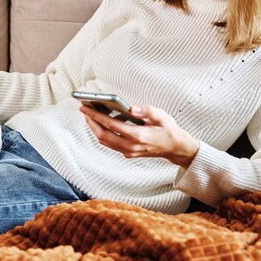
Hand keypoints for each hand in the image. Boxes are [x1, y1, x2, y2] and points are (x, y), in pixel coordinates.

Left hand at [80, 104, 199, 167]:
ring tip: (90, 115)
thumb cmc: (169, 129)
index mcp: (138, 136)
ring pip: (105, 141)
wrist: (176, 148)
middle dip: (91, 122)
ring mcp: (129, 152)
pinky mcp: (129, 153)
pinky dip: (103, 133)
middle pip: (103, 135)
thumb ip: (147, 111)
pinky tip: (102, 123)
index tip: (86, 107)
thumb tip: (131, 108)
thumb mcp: (162, 116)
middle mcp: (131, 146)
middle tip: (84, 110)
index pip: (111, 125)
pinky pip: (111, 144)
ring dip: (95, 128)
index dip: (96, 116)